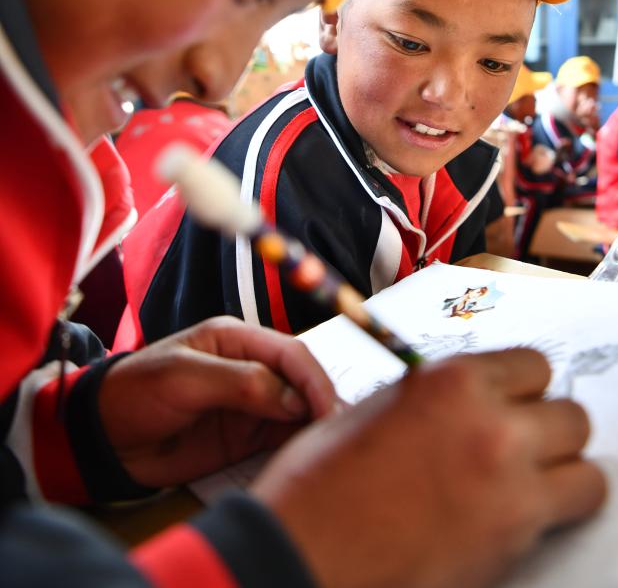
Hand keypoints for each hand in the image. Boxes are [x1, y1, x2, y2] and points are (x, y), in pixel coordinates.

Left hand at [98, 316, 336, 486]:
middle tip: (338, 431)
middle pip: (301, 380)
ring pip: (297, 409)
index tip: (326, 408)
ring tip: (333, 445)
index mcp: (236, 339)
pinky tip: (312, 455)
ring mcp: (249, 403)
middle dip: (322, 400)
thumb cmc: (137, 392)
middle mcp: (250, 368)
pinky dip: (298, 444)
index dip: (313, 378)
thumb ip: (241, 384)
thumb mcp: (185, 378)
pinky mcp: (243, 436)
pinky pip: (280, 437)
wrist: (102, 439)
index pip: (289, 353)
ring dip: (315, 423)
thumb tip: (295, 400)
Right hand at [253, 349, 605, 587]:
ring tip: (535, 486)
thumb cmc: (320, 486)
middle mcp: (490, 424)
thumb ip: (433, 400)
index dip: (523, 387)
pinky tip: (523, 519)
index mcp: (451, 382)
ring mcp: (510, 485)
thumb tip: (462, 403)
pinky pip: (570, 515)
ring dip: (565, 475)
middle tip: (526, 446)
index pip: (534, 365)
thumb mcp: (374, 411)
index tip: (515, 403)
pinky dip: (559, 517)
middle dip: (551, 429)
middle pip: (572, 414)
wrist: (305, 555)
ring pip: (587, 469)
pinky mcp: (516, 540)